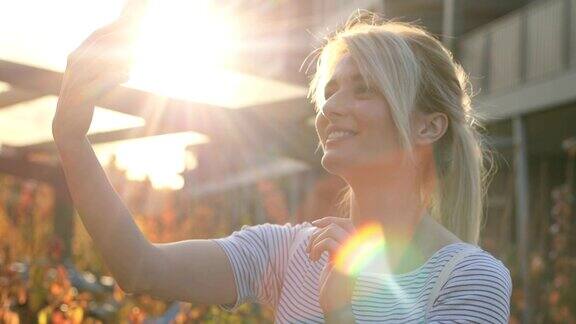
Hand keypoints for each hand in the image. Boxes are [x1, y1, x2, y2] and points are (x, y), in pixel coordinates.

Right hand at [52, 1, 145, 142]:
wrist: (68, 125)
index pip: (93, 41)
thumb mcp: (91, 82)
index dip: (111, 34)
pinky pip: (100, 83)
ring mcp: (77, 82)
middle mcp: (74, 69)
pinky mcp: (83, 96)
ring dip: (117, 59)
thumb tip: (126, 63)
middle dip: (115, 43)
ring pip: (98, 65)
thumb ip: (104, 70)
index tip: (129, 30)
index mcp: (75, 61)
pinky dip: (114, 77)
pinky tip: (129, 73)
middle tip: (135, 38)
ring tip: (135, 55)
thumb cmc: (82, 102)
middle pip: (97, 50)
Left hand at [307, 217, 356, 313]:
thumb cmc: (332, 283)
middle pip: (338, 224)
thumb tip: (321, 226)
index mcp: (357, 247)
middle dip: (319, 232)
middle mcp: (359, 248)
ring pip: (331, 231)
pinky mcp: (345, 260)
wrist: (335, 304)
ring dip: (315, 241)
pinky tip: (313, 260)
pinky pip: (327, 242)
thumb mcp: (333, 259)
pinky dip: (315, 248)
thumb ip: (333, 243)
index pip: (347, 222)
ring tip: (311, 256)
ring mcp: (353, 253)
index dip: (329, 220)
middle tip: (309, 248)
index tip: (314, 224)